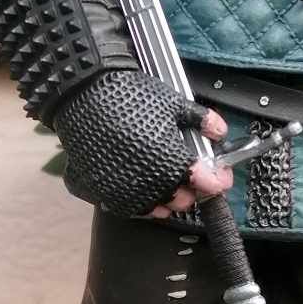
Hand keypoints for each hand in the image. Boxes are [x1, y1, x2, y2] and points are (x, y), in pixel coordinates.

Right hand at [52, 72, 233, 217]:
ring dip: (165, 199)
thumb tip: (219, 132)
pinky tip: (139, 185)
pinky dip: (137, 200)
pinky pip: (126, 207)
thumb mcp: (173, 102)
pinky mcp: (100, 193)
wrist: (82, 94)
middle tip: (191, 176)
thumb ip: (201, 119)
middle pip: (182, 202)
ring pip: (155, 210)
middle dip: (192, 190)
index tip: (220, 175)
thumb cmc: (130, 96)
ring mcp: (123, 191)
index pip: (207, 185)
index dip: (218, 180)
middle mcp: (150, 184)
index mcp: (173, 163)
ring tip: (165, 182)